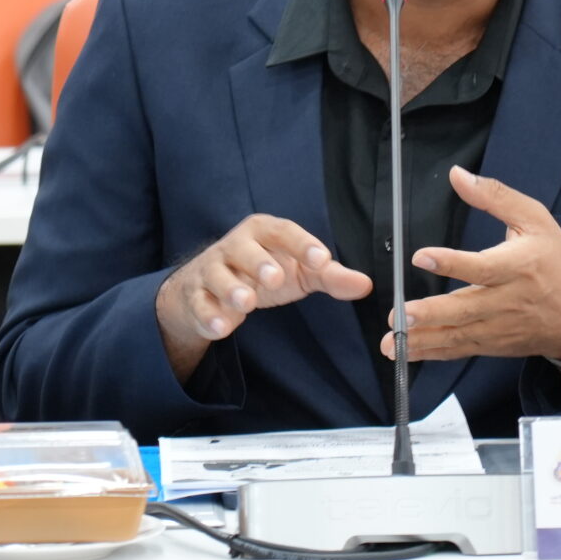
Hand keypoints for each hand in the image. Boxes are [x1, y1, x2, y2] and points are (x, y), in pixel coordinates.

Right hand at [157, 214, 372, 381]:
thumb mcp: (296, 272)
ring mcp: (212, 271)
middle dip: (259, 263)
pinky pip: (199, 304)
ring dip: (231, 289)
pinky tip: (222, 327)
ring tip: (246, 304)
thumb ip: (328, 276)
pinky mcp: (196, 296)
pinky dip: (209, 316)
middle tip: (275, 279)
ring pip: (217, 275)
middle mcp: (235, 247)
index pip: (283, 232)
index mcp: (263, 233)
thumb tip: (364, 284)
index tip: (322, 259)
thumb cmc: (258, 272)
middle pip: (244, 249)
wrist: (206, 286)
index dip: (302, 244)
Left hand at [381, 167, 560, 363]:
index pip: (482, 267)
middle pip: (466, 308)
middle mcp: (508, 300)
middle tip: (401, 314)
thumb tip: (457, 174)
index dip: (452, 262)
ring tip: (392, 343)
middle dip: (432, 314)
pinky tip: (410, 353)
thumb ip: (495, 196)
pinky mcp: (496, 344)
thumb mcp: (536, 220)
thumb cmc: (560, 262)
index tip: (421, 256)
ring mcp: (501, 327)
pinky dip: (436, 353)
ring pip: (459, 335)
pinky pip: (462, 350)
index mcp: (518, 266)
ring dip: (425, 340)